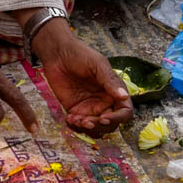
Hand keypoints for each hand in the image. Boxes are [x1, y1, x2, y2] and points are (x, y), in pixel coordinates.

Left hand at [32, 20, 132, 136]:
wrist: (58, 53)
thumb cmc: (81, 55)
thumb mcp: (98, 65)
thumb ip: (110, 81)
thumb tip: (124, 96)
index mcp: (115, 91)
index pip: (125, 111)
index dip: (118, 118)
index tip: (104, 118)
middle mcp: (105, 102)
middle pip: (110, 124)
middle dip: (100, 126)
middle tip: (86, 121)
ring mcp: (90, 108)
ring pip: (95, 128)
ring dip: (87, 129)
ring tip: (75, 119)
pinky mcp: (75, 110)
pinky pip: (79, 126)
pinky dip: (75, 127)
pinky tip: (69, 118)